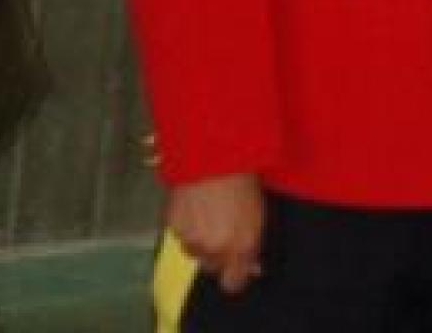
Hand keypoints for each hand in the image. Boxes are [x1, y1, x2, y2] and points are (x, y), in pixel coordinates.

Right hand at [167, 174, 265, 293]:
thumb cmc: (244, 173)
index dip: (235, 274)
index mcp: (242, 246)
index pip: (234, 283)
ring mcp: (192, 238)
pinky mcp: (173, 226)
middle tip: (222, 228)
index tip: (237, 264)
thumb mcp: (259, 210)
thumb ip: (252, 242)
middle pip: (212, 267)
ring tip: (207, 210)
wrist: (213, 149)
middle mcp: (216, 248)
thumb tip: (252, 266)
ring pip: (193, 251)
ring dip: (199, 239)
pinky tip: (194, 201)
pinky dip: (185, 223)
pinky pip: (179, 234)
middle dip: (217, 253)